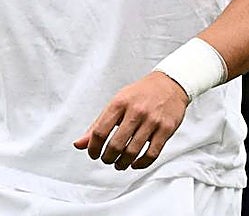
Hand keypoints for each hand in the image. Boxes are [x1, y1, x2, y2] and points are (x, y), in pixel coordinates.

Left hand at [74, 71, 189, 170]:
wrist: (168, 84)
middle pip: (116, 144)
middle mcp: (135, 112)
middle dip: (108, 157)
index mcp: (118, 104)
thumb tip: (80, 143)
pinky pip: (152, 153)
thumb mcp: (116, 103)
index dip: (93, 147)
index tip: (93, 154)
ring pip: (133, 151)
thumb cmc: (139, 94)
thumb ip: (98, 124)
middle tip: (106, 160)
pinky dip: (141, 163)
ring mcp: (152, 121)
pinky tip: (134, 164)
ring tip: (119, 164)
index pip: (100, 131)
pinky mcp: (166, 129)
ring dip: (123, 163)